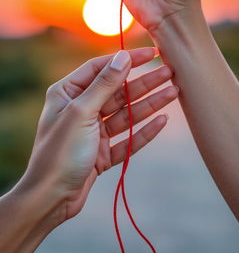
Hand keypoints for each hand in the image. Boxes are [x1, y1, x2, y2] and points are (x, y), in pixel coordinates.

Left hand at [20, 48, 177, 224]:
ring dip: (150, 104)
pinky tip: (162, 120)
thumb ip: (104, 84)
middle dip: (144, 82)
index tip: (151, 53)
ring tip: (174, 92)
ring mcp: (93, 131)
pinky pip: (127, 138)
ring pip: (126, 114)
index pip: (101, 68)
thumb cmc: (60, 152)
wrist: (51, 199)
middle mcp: (81, 109)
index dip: (127, 59)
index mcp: (68, 93)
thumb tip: (122, 57)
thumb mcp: (81, 112)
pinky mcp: (103, 152)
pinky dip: (144, 131)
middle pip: (118, 91)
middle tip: (169, 72)